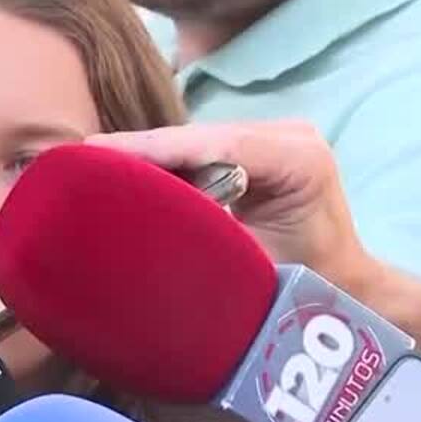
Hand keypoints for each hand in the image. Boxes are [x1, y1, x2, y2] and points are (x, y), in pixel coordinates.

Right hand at [87, 121, 378, 292]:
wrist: (343, 286)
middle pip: (200, 137)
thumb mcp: (251, 269)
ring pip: (195, 139)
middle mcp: (289, 135)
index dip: (152, 148)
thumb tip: (139, 229)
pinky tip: (119, 170)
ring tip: (88, 164)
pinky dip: (163, 162)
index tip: (95, 152)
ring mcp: (273, 135)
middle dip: (139, 150)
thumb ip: (204, 240)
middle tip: (76, 161)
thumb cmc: (305, 286)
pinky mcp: (256, 144)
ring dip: (146, 155)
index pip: (215, 145)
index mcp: (300, 160)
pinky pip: (200, 149)